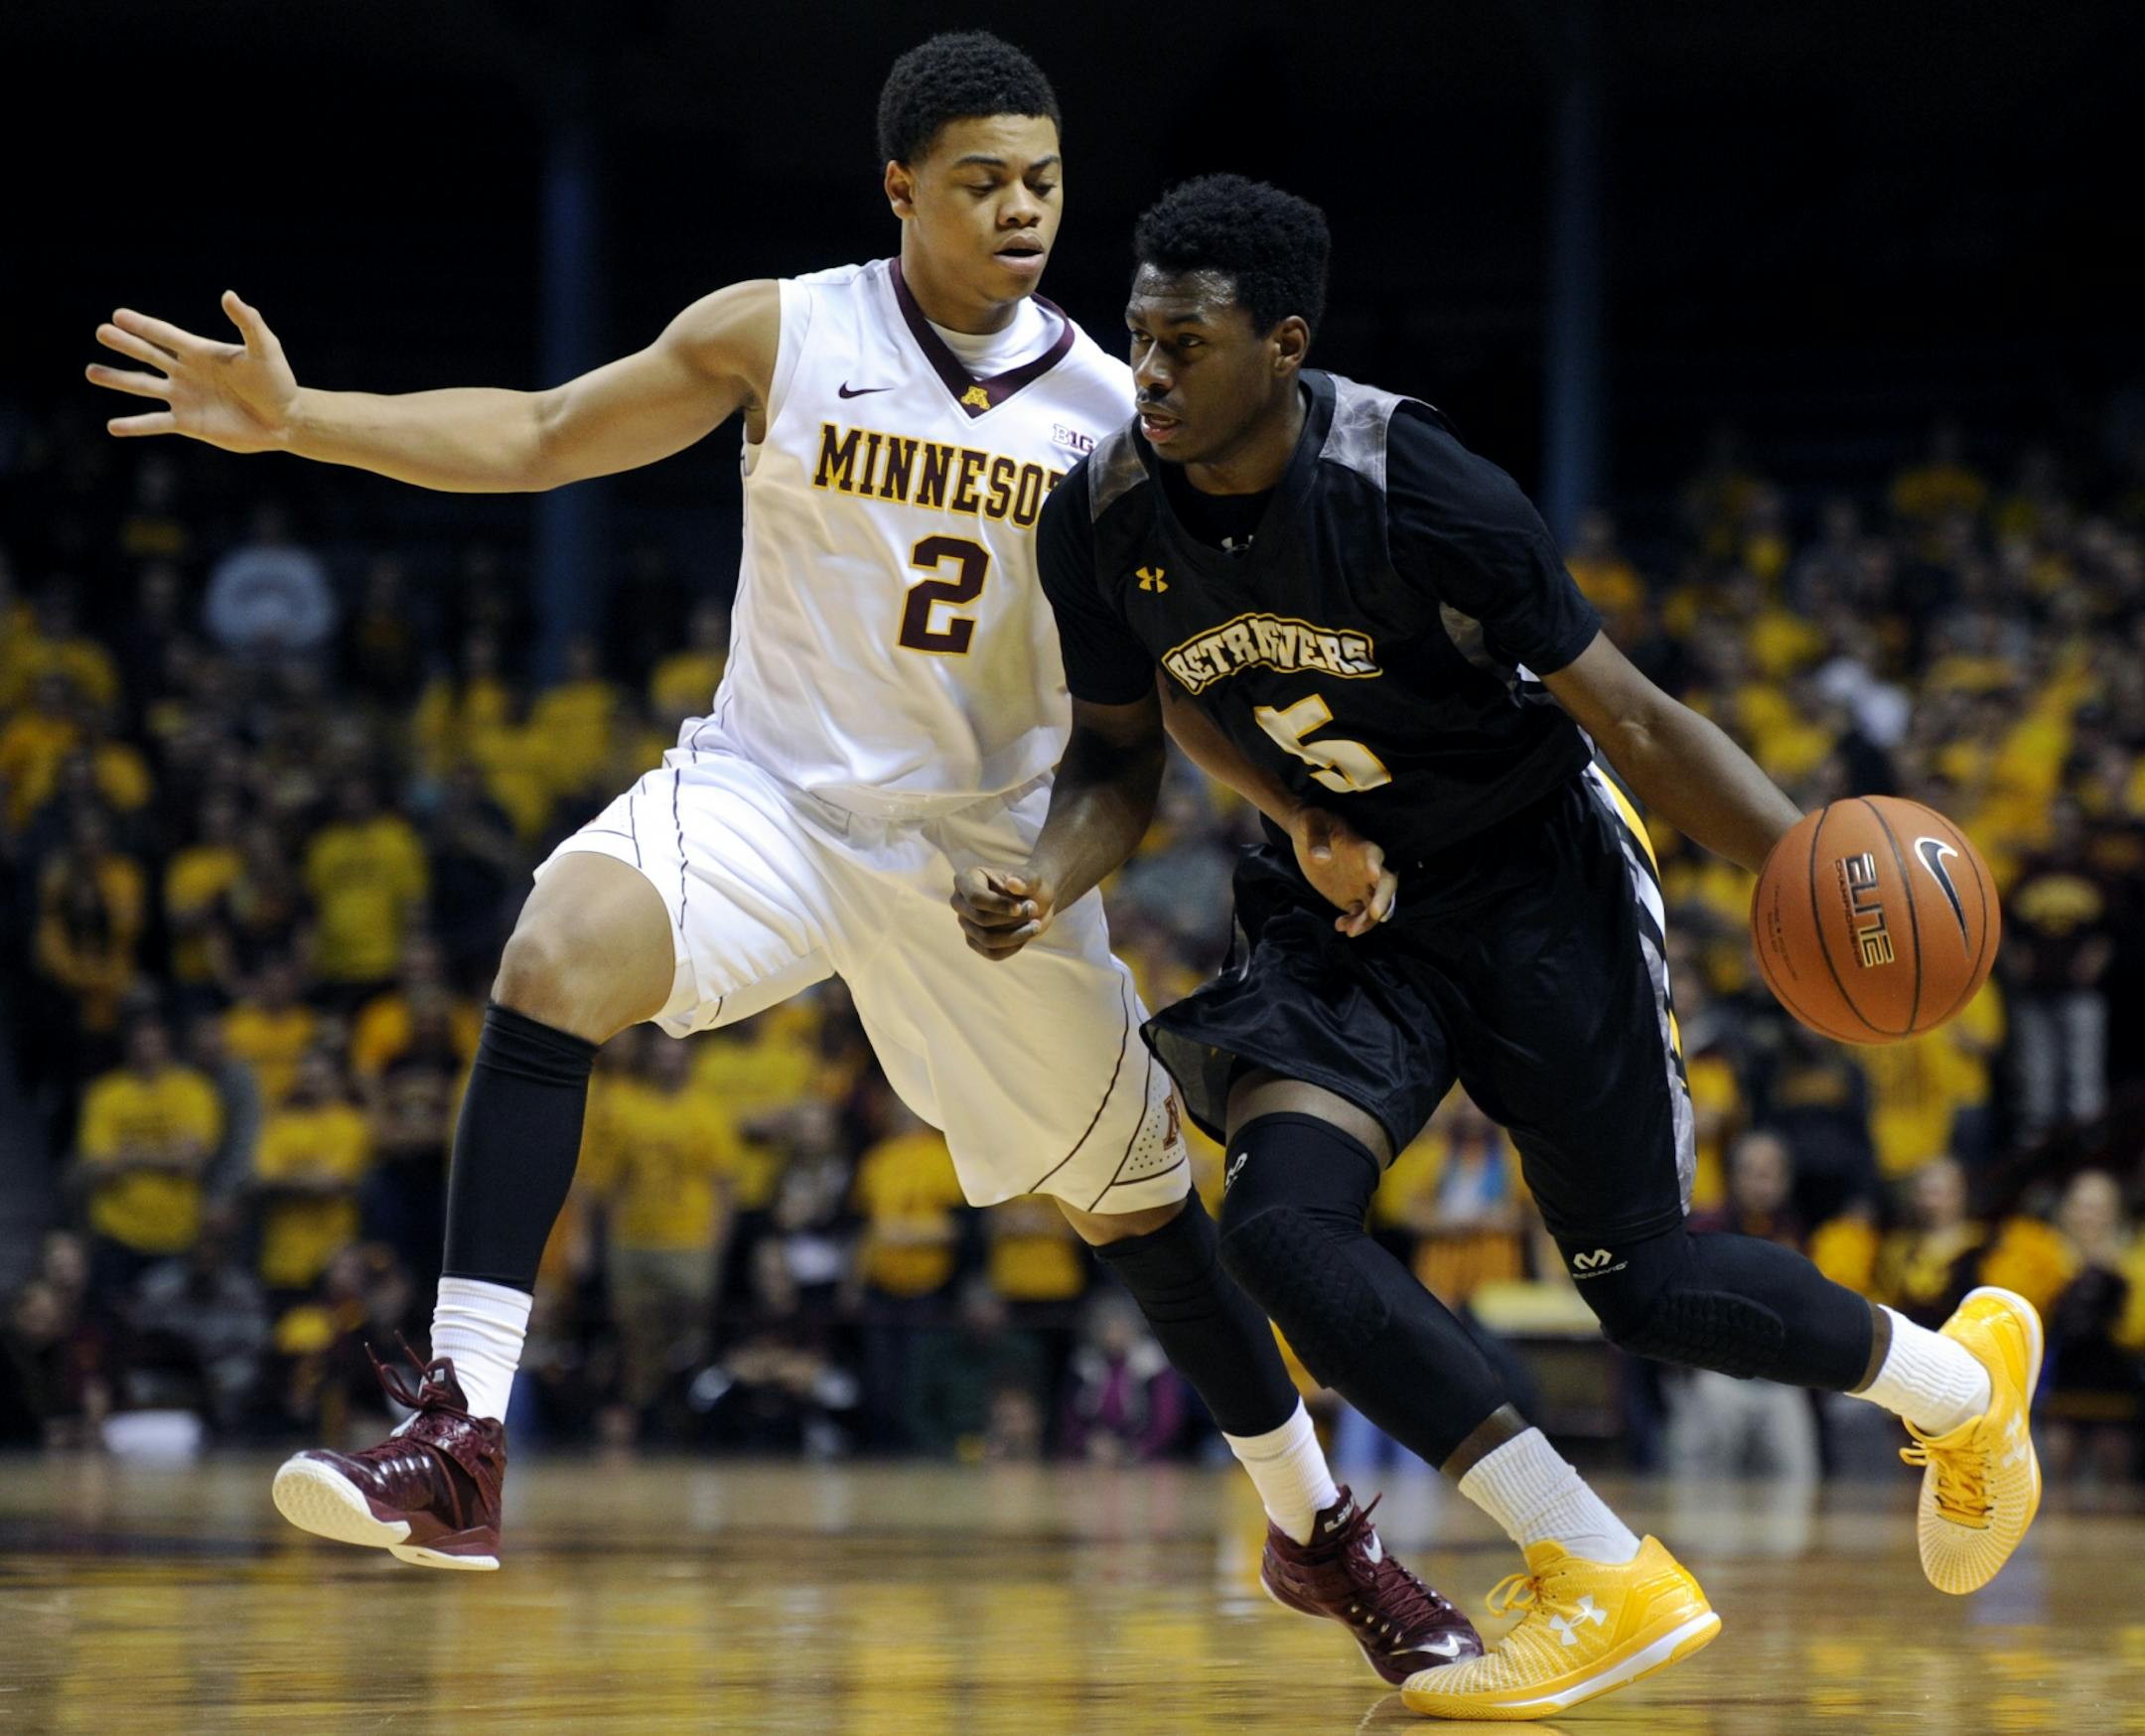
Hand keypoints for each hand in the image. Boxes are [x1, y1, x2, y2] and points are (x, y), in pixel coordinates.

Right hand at [87, 290, 297, 450]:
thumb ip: (248, 322)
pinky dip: (135, 425)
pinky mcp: (188, 423)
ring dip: (118, 379)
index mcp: (201, 352)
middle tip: (100, 332)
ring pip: (143, 386)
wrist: (285, 419)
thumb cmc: (277, 381)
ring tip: (92, 372)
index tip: (117, 315)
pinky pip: (156, 423)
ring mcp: (185, 397)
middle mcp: (187, 372)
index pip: (165, 335)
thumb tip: (228, 295)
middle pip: (148, 355)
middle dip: (125, 344)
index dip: (143, 325)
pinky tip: (113, 427)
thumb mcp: (265, 348)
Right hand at [951, 865, 1054, 959]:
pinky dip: (1012, 947)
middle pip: (981, 918)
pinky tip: (1026, 935)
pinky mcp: (974, 941)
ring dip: (1016, 935)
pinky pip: (991, 953)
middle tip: (1033, 909)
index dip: (999, 906)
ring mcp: (965, 922)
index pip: (975, 897)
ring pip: (987, 939)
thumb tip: (1012, 884)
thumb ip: (1027, 881)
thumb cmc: (1031, 886)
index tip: (1021, 908)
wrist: (1035, 901)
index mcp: (967, 878)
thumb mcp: (1035, 880)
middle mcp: (960, 900)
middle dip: (1011, 918)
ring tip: (1035, 925)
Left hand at [1287, 804, 1397, 936]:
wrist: (1307, 834)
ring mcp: (1362, 885)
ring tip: (1350, 930)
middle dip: (1384, 900)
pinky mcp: (1351, 897)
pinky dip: (1354, 923)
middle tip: (1375, 914)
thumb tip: (1321, 856)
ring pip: (1375, 905)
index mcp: (1362, 847)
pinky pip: (1359, 914)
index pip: (1375, 856)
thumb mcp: (1311, 823)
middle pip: (1386, 885)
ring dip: (1367, 920)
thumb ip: (1317, 839)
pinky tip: (1339, 926)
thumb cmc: (1312, 822)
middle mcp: (1368, 868)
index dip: (1376, 865)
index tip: (1373, 874)